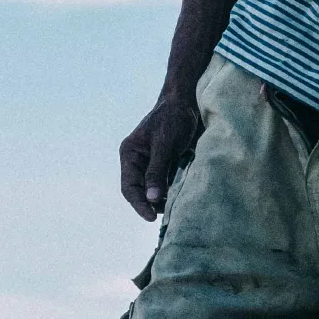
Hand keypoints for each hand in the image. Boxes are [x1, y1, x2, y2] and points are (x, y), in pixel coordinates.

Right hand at [119, 92, 202, 220]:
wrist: (188, 101)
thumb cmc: (173, 119)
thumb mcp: (164, 145)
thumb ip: (157, 172)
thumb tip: (151, 199)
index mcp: (130, 155)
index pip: (129, 187)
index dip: (139, 204)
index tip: (151, 217)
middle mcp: (138, 161)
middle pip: (140, 190)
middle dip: (150, 204)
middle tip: (167, 215)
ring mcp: (152, 162)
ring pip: (153, 189)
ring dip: (162, 199)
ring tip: (175, 206)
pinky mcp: (167, 163)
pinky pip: (166, 182)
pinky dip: (172, 191)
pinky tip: (181, 196)